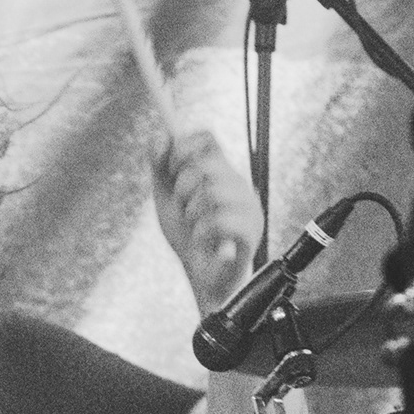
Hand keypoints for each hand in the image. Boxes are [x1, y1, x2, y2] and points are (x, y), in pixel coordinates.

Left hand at [153, 130, 261, 309]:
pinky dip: (202, 234)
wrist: (201, 278)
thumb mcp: (167, 199)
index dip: (182, 148)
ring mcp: (249, 208)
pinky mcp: (252, 233)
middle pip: (206, 163)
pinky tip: (203, 243)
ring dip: (192, 214)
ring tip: (195, 228)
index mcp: (222, 173)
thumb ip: (161, 167)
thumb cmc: (187, 238)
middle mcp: (240, 185)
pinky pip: (221, 221)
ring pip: (212, 192)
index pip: (207, 137)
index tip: (170, 171)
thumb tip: (161, 134)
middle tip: (184, 208)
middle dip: (182, 187)